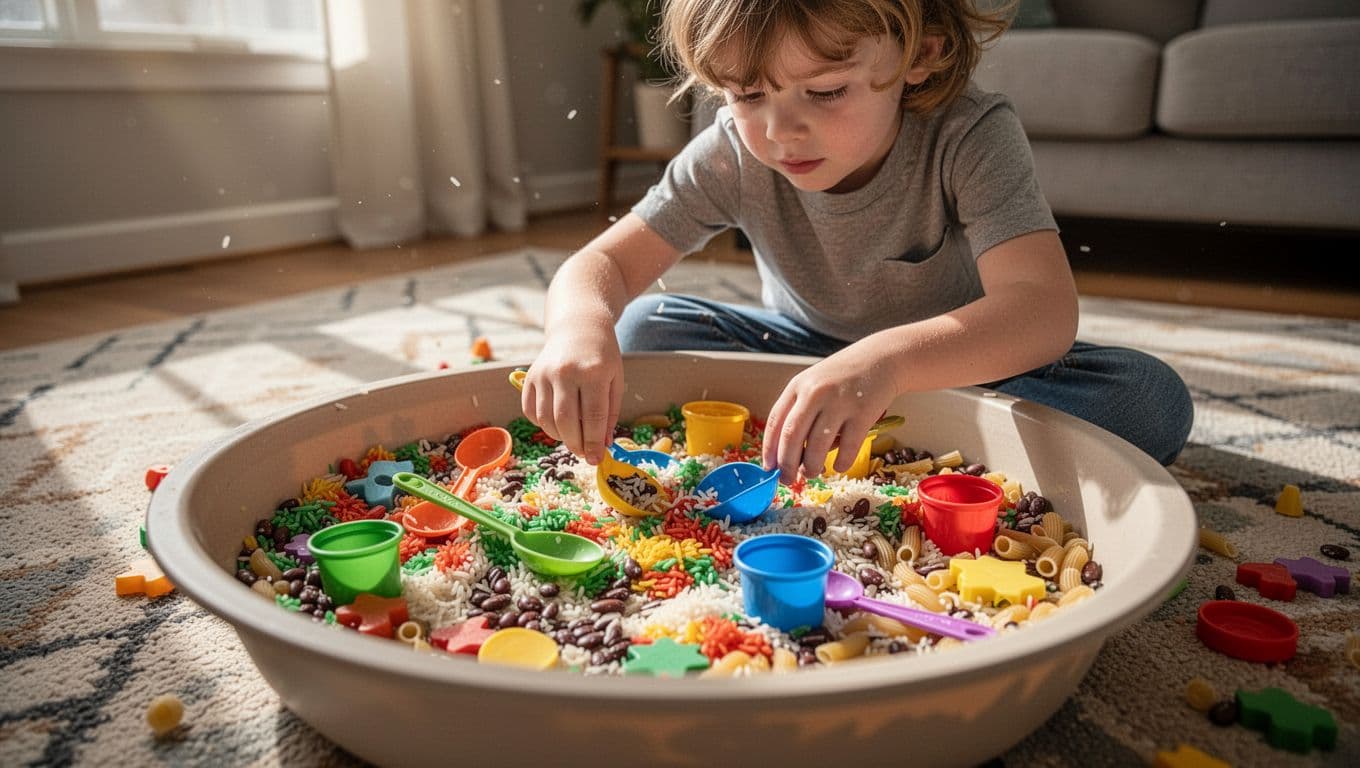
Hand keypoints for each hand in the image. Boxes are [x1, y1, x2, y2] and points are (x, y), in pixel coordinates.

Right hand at [521, 322, 622, 464]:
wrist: (578, 327)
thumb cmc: (602, 356)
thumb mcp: (616, 380)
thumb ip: (609, 413)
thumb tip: (601, 445)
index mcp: (593, 372)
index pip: (592, 416)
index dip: (593, 443)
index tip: (595, 459)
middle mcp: (565, 372)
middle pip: (566, 421)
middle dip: (575, 444)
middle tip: (583, 453)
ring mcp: (543, 374)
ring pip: (546, 419)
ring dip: (559, 436)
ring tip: (572, 436)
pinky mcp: (529, 378)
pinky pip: (531, 411)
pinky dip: (543, 424)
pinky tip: (556, 422)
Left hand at [761, 343, 898, 481]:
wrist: (881, 359)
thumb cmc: (843, 378)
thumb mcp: (814, 384)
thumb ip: (800, 412)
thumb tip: (787, 454)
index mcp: (798, 385)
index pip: (775, 422)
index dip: (769, 449)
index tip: (769, 468)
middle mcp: (816, 392)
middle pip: (791, 436)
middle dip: (786, 464)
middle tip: (787, 480)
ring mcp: (840, 402)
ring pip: (817, 446)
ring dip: (812, 467)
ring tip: (812, 472)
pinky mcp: (863, 413)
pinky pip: (847, 447)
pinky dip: (840, 463)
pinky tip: (839, 466)